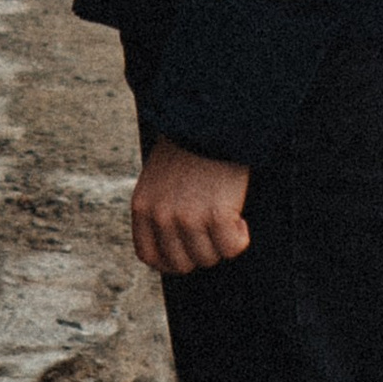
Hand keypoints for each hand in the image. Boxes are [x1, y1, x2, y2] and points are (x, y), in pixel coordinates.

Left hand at [130, 137, 251, 276]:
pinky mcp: (216, 215)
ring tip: (227, 216)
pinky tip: (240, 218)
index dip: (171, 261)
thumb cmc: (190, 144)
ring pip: (208, 257)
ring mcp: (188, 218)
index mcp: (142, 206)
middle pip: (181, 263)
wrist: (210, 118)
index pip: (149, 256)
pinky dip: (239, 237)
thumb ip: (160, 208)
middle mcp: (161, 216)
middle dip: (200, 251)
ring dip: (221, 242)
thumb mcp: (158, 177)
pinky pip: (231, 248)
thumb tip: (175, 243)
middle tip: (213, 230)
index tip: (188, 252)